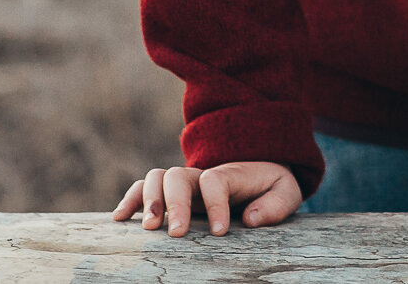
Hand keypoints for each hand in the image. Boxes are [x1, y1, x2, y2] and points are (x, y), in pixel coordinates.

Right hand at [111, 161, 301, 236]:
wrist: (261, 174)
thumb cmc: (272, 187)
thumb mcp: (287, 191)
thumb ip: (276, 204)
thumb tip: (251, 219)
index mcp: (231, 174)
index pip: (216, 181)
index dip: (216, 204)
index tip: (220, 232)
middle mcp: (202, 175)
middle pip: (178, 175)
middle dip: (174, 203)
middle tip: (177, 233)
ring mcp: (184, 183)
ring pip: (157, 177)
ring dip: (148, 200)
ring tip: (149, 229)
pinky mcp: (171, 195)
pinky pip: (143, 189)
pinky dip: (130, 200)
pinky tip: (120, 220)